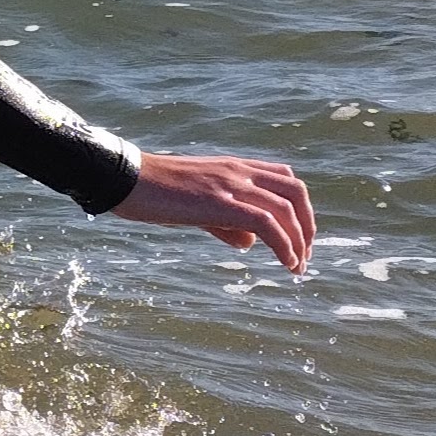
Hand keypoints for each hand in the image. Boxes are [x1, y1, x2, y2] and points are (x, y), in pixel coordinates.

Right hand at [116, 150, 315, 271]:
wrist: (127, 179)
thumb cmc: (156, 192)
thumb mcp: (197, 205)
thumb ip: (227, 222)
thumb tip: (251, 243)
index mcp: (233, 167)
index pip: (284, 178)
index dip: (300, 209)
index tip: (298, 240)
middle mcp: (237, 171)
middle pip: (295, 191)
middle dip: (308, 225)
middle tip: (304, 256)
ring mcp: (229, 184)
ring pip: (286, 209)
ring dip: (300, 242)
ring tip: (297, 268)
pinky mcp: (219, 203)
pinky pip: (266, 223)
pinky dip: (284, 245)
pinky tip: (286, 264)